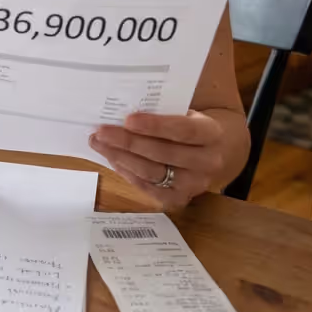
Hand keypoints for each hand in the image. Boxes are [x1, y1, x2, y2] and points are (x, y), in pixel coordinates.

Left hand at [89, 110, 226, 209]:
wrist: (212, 152)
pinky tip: (112, 159)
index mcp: (212, 134)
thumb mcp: (184, 113)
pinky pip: (148, 188)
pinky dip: (127, 172)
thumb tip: (121, 113)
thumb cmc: (189, 126)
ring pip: (152, 172)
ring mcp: (195, 185)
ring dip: (120, 157)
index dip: (155, 126)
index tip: (127, 119)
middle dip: (128, 142)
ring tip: (98, 143)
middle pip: (163, 154)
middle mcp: (208, 162)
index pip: (183, 130)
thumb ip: (161, 113)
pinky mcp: (180, 199)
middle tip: (101, 132)